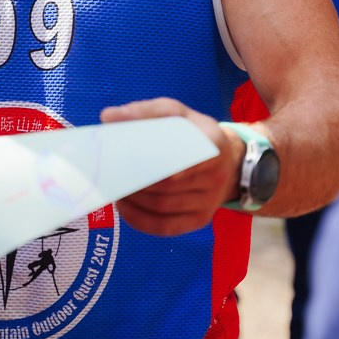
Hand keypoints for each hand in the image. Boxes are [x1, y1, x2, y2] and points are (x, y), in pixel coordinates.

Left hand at [99, 98, 241, 235]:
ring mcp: (209, 202)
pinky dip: (138, 218)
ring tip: (113, 185)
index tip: (132, 159)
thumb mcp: (176, 114)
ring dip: (133, 198)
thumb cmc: (193, 134)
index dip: (160, 161)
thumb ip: (145, 112)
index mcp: (213, 143)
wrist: (229, 163)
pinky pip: (165, 226)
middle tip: (110, 172)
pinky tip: (123, 205)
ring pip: (162, 205)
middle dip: (134, 179)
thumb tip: (108, 116)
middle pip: (167, 184)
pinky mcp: (199, 220)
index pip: (187, 155)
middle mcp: (216, 175)